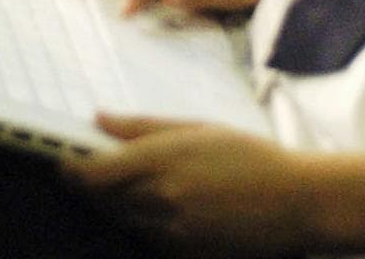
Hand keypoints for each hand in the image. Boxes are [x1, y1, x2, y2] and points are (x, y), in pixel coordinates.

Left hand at [63, 114, 310, 257]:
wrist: (301, 203)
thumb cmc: (251, 157)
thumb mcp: (196, 130)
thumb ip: (141, 127)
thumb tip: (98, 118)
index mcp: (160, 160)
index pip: (91, 174)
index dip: (70, 170)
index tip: (62, 162)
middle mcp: (161, 198)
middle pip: (101, 200)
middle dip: (90, 188)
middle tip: (90, 173)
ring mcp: (173, 231)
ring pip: (123, 221)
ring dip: (116, 207)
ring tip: (136, 187)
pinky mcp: (186, 254)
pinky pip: (148, 240)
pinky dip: (144, 226)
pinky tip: (164, 210)